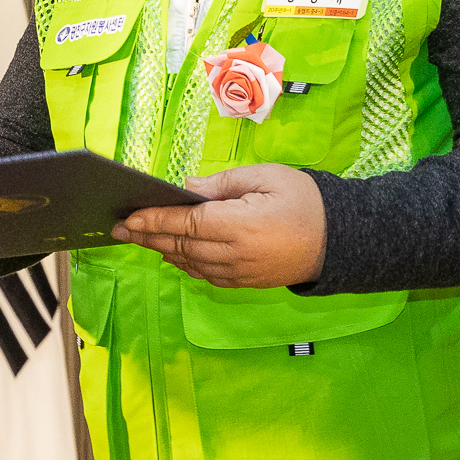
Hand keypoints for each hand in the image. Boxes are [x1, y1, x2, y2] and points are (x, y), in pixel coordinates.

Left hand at [111, 163, 325, 287]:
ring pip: (190, 263)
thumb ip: (223, 183)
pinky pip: (206, 275)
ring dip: (161, 251)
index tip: (128, 217)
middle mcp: (236, 254)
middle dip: (147, 237)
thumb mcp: (266, 177)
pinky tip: (172, 253)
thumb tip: (186, 188)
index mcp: (240, 225)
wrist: (340, 239)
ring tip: (138, 239)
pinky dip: (184, 264)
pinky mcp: (246, 283)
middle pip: (181, 246)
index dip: (152, 221)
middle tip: (118, 229)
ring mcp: (240, 273)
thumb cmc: (305, 200)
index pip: (185, 224)